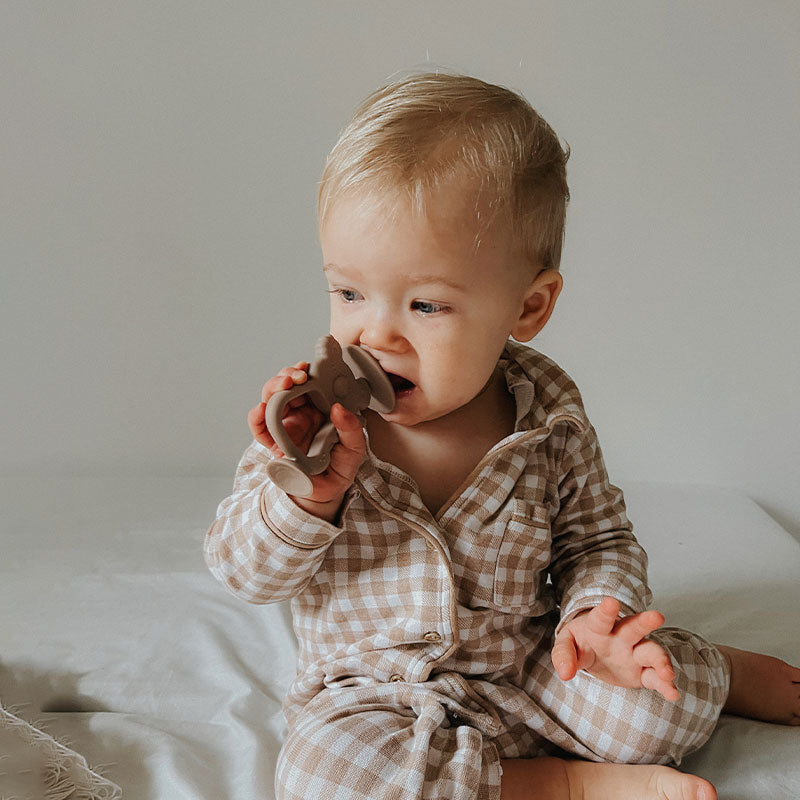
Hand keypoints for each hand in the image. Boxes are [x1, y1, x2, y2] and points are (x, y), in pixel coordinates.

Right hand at [247, 362, 365, 509]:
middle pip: (286, 386)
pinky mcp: (273, 443)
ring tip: (284, 385)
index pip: (308, 384)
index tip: (309, 368)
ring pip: (271, 399)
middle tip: (298, 375)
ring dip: (274, 388)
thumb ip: (351, 429)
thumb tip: (338, 409)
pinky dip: (256, 417)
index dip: (306, 372)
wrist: (326, 492)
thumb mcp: (355, 447)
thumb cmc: (340, 466)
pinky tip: (260, 410)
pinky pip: (259, 428)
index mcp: (318, 409)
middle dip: (288, 375)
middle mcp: (299, 414)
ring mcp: (284, 427)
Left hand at [551, 597, 679, 701]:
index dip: (606, 611)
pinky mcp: (643, 672)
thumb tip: (564, 673)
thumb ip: (563, 655)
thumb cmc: (581, 642)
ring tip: (667, 673)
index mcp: (599, 627)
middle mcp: (621, 637)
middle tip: (656, 617)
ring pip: (650, 652)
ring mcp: (634, 654)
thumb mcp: (567, 643)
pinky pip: (655, 677)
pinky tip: (672, 693)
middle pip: (634, 627)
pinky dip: (664, 685)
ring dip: (660, 660)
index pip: (601, 618)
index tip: (611, 602)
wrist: (595, 651)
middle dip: (644, 623)